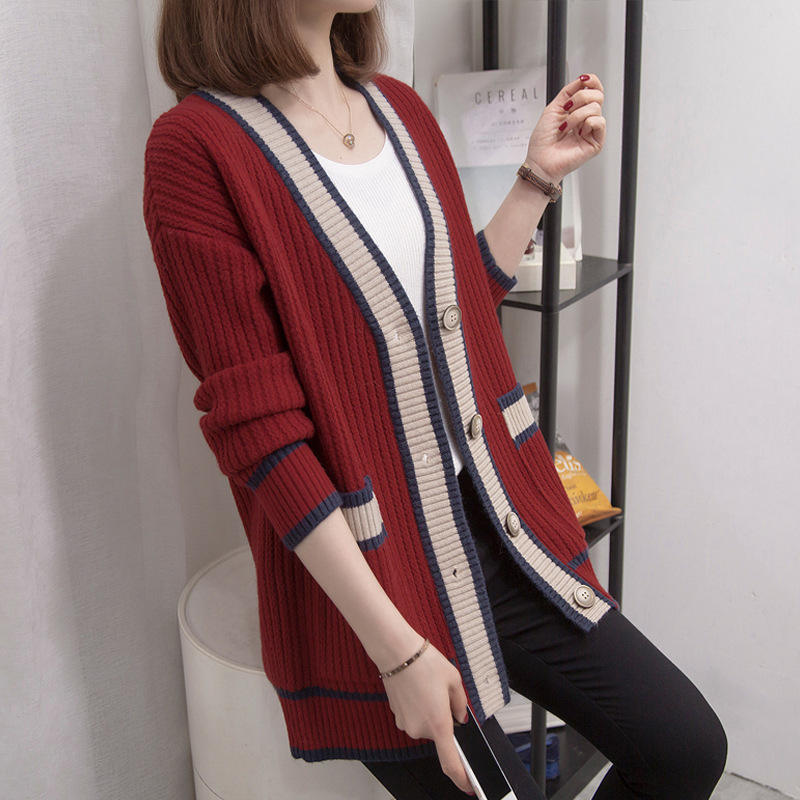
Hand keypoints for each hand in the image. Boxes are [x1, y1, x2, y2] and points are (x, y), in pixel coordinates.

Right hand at [381, 639, 474, 794]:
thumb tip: (461, 716)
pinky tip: (419, 688)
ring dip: (432, 712)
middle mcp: (420, 729)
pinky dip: (420, 707)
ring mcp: (406, 724)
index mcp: (438, 724)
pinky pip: (415, 717)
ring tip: (429, 687)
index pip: (451, 763)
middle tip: (443, 694)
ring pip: (427, 725)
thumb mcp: (454, 679)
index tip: (470, 785)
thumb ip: (461, 703)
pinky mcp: (397, 716)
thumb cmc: (424, 662)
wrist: (396, 652)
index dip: (462, 778)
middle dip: (445, 719)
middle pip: (439, 735)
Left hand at [524, 72, 606, 184]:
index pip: (594, 90)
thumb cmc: (543, 141)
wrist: (540, 161)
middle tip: (567, 109)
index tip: (583, 80)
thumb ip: (569, 92)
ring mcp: (592, 131)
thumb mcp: (554, 108)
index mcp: (578, 111)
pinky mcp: (596, 142)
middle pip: (597, 95)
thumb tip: (584, 79)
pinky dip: (586, 123)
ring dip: (576, 115)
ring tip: (566, 127)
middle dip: (580, 98)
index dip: (592, 81)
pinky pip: (600, 121)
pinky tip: (577, 133)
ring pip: (596, 107)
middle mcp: (587, 120)